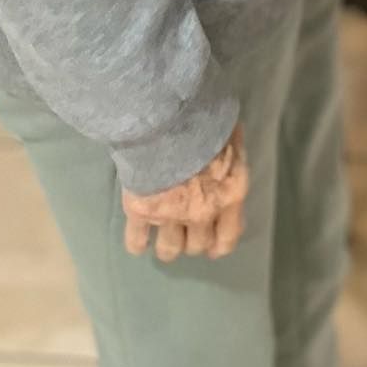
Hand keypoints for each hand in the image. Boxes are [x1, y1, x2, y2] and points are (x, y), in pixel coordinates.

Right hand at [122, 124, 248, 261]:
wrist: (170, 116)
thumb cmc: (208, 118)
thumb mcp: (231, 136)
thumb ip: (230, 155)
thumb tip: (230, 148)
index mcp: (230, 195)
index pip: (228, 237)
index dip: (218, 244)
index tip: (212, 246)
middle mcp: (203, 213)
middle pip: (197, 246)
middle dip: (192, 241)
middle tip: (186, 233)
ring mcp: (170, 215)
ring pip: (169, 250)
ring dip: (168, 246)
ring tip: (163, 239)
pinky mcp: (141, 212)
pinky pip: (136, 241)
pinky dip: (137, 244)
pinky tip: (138, 242)